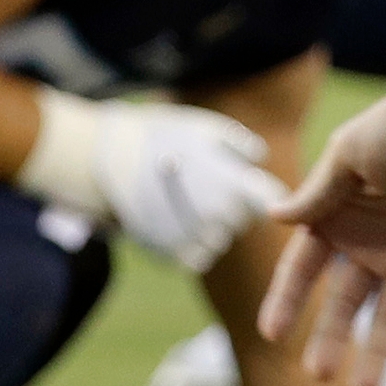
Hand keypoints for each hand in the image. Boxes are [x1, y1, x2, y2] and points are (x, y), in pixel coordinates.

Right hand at [24, 92, 282, 272]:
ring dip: (212, 227)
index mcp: (235, 186)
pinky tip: (176, 219)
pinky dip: (191, 244)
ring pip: (220, 241)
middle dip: (232, 206)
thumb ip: (241, 146)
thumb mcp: (207, 128)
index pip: (272, 201)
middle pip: (243, 222)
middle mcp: (219, 218)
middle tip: (206, 185)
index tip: (258, 190)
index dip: (268, 196)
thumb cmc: (163, 137)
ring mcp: (196, 239)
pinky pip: (198, 257)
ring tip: (187, 201)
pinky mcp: (173, 256)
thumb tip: (260, 160)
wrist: (113, 160)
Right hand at [257, 82, 385, 385]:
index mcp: (341, 218)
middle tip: (319, 374)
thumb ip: (318, 194)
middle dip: (331, 340)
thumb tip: (272, 217)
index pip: (305, 269)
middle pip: (345, 304)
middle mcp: (373, 246)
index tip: (271, 333)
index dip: (287, 300)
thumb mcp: (351, 154)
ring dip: (377, 354)